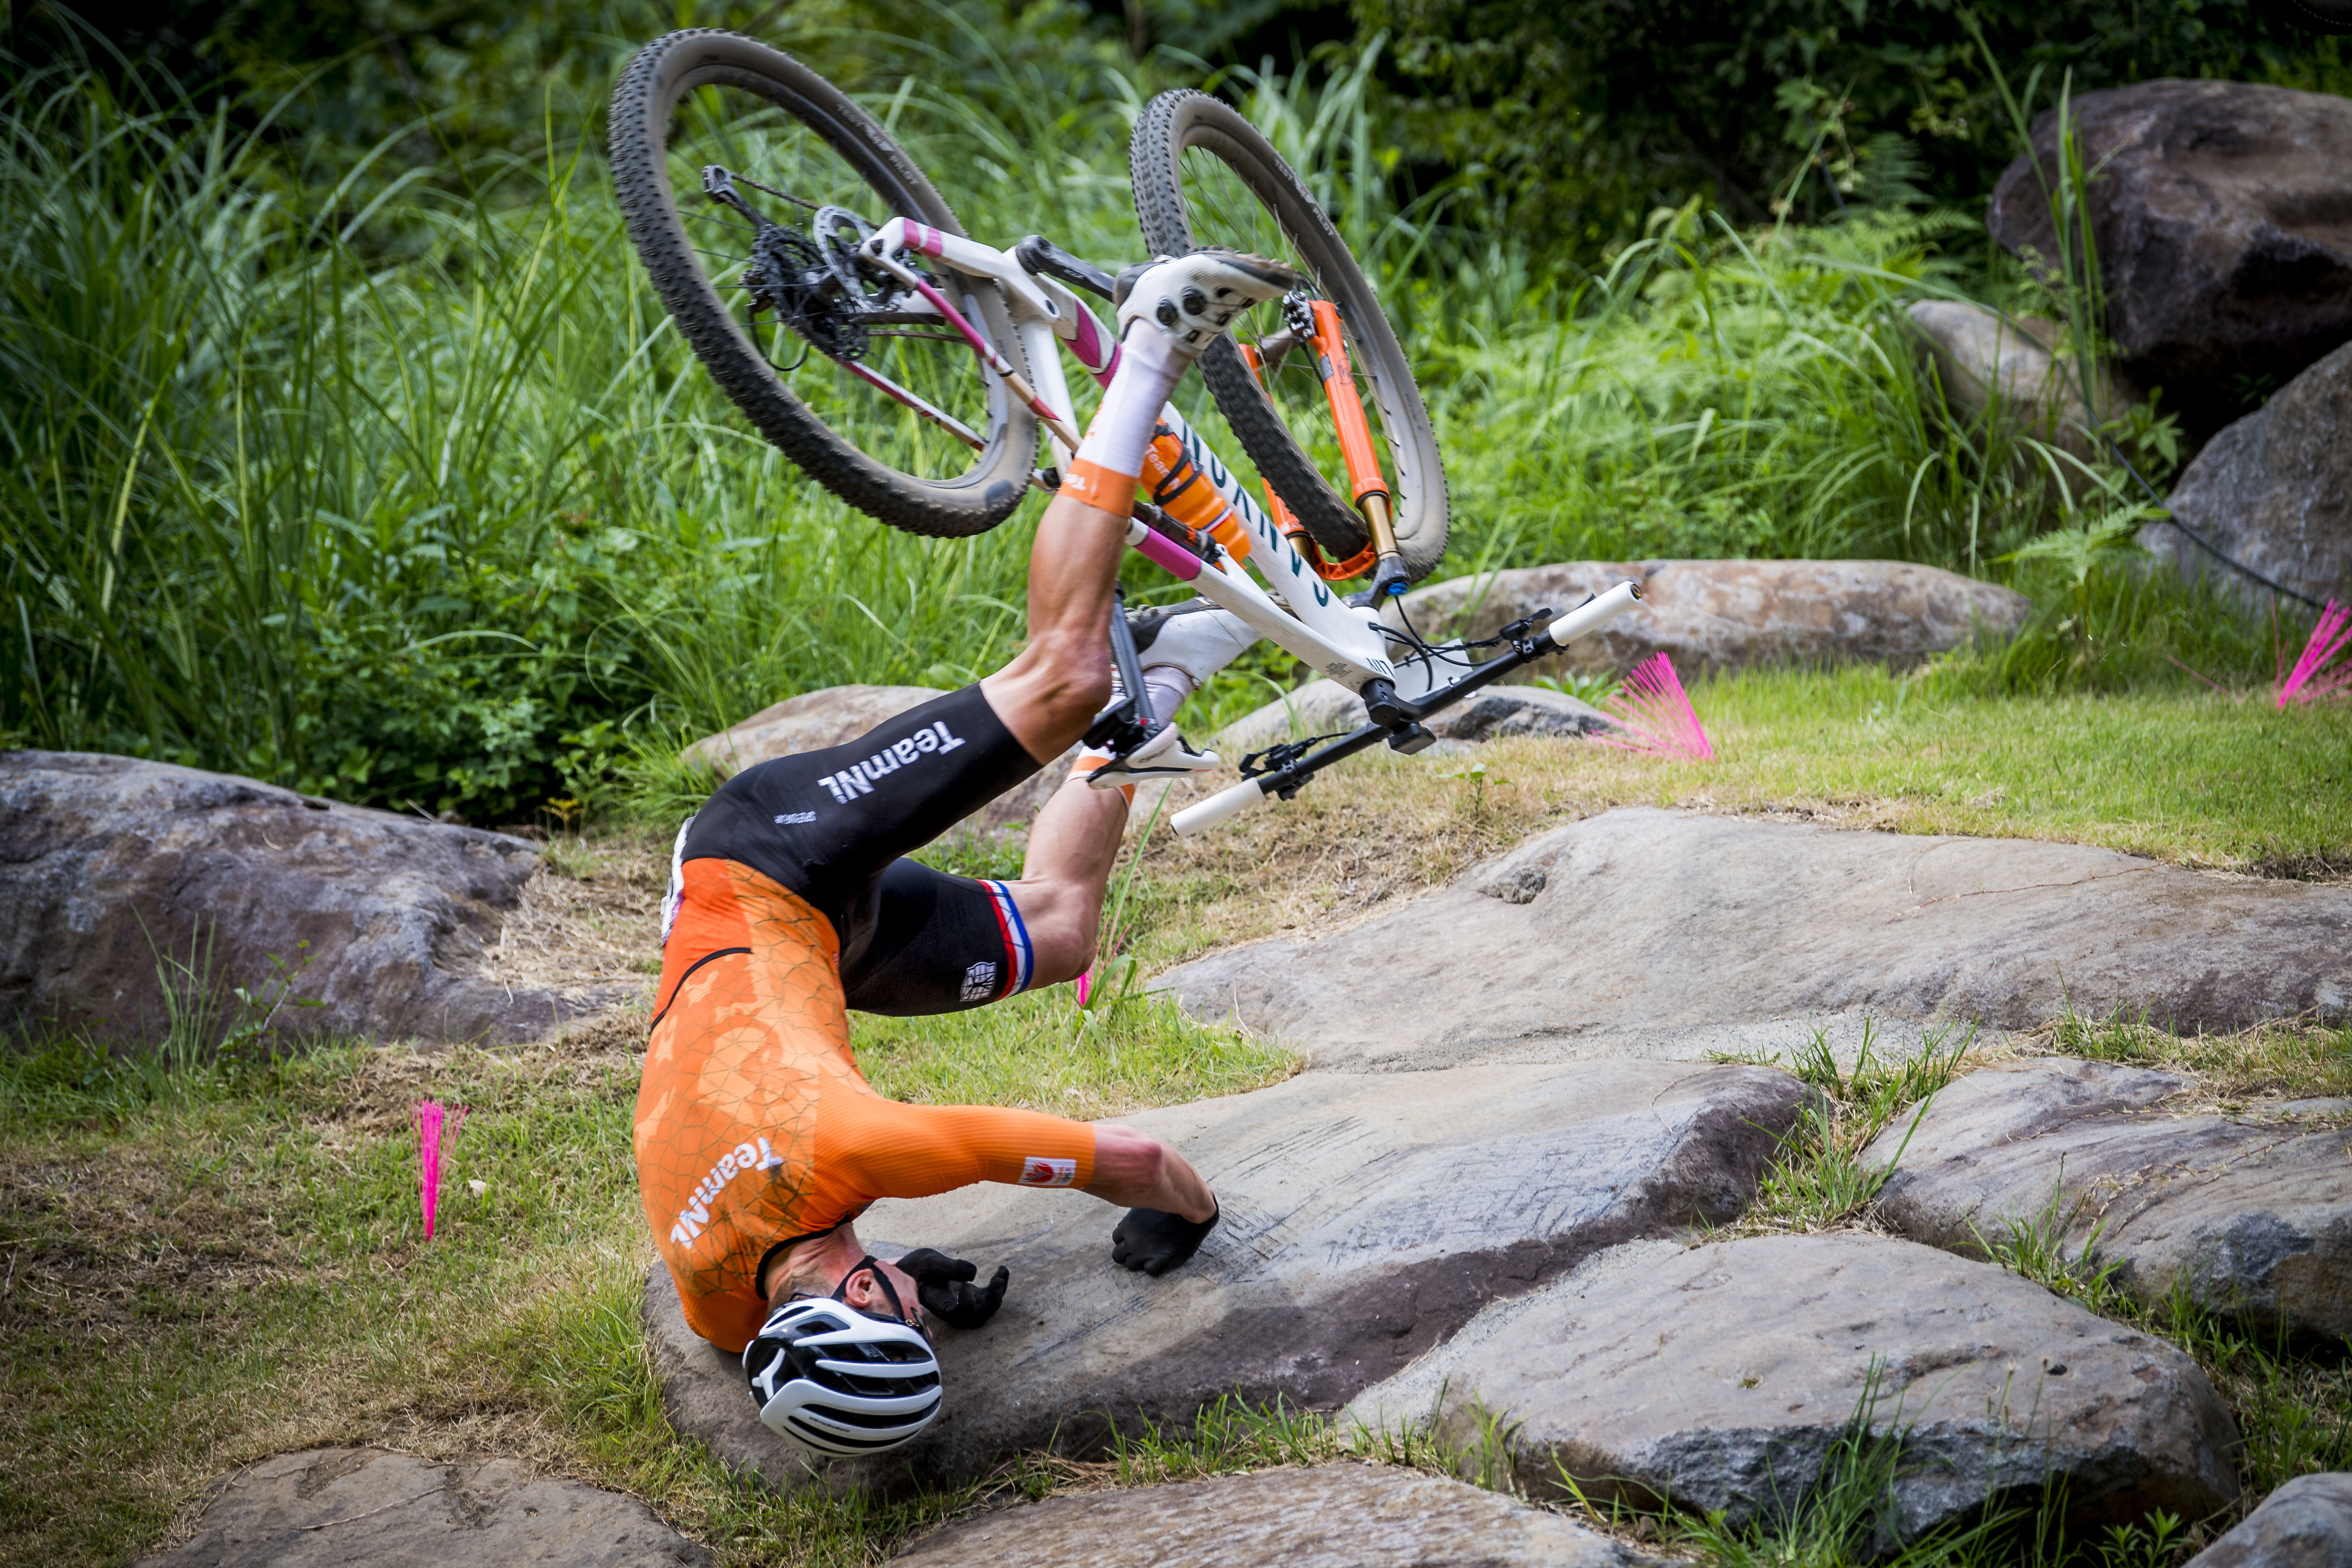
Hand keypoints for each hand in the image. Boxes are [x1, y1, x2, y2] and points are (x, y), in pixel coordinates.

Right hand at [894, 1247, 1008, 1329]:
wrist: (918, 1270)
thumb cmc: (919, 1267)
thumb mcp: (929, 1262)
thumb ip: (949, 1267)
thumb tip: (974, 1272)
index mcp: (939, 1305)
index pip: (956, 1315)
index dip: (966, 1306)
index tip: (964, 1286)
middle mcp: (953, 1310)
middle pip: (977, 1318)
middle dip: (991, 1303)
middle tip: (997, 1281)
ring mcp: (965, 1305)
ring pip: (986, 1310)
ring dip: (998, 1293)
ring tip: (1002, 1272)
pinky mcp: (973, 1297)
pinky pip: (989, 1297)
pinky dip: (999, 1285)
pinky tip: (1003, 1269)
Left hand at [1110, 1205, 1217, 1275]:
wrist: (1188, 1209)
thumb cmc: (1167, 1204)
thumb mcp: (1144, 1204)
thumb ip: (1134, 1215)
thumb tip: (1126, 1222)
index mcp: (1127, 1226)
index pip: (1116, 1239)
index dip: (1125, 1239)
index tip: (1135, 1237)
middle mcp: (1132, 1241)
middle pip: (1118, 1256)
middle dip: (1127, 1254)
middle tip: (1141, 1249)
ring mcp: (1144, 1252)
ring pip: (1130, 1265)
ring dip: (1139, 1262)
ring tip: (1152, 1255)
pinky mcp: (1160, 1259)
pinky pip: (1150, 1271)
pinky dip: (1153, 1267)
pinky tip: (1161, 1259)